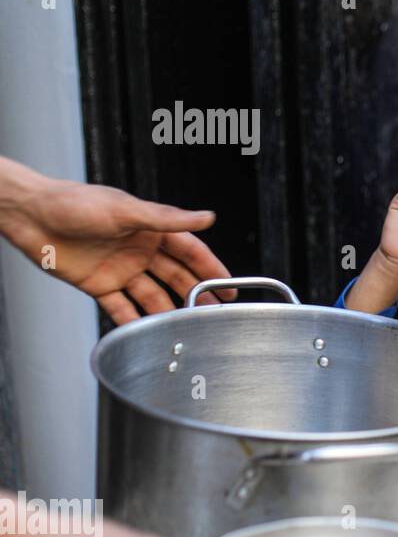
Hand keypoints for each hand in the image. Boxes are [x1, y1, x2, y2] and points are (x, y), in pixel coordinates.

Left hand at [0, 161, 233, 323]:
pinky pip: (120, 307)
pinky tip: (145, 334)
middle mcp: (139, 250)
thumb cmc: (73, 202)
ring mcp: (120, 269)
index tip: (230, 286)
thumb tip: (207, 217)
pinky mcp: (98, 284)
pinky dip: (132, 321)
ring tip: (184, 328)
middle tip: (214, 313)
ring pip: (152, 295)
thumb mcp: (125, 209)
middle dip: (196, 294)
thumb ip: (167, 218)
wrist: (28, 214)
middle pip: (176, 276)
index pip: (190, 251)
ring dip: (167, 310)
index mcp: (150, 228)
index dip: (211, 268)